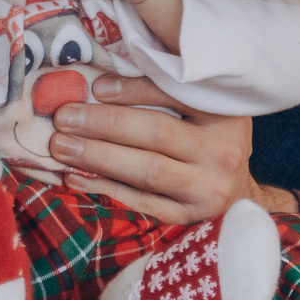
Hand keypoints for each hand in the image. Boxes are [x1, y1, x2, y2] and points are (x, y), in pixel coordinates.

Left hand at [46, 74, 295, 223]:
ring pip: (146, 171)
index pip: (174, 96)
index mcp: (224, 114)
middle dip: (103, 125)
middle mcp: (221, 152)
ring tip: (61, 147)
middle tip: (63, 118)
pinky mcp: (189, 216)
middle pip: (155, 133)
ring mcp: (206, 189)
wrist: (239, 192)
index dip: (132, 90)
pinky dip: (106, 189)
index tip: (95, 87)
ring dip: (98, 157)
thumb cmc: (211, 137)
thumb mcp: (203, 106)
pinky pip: (142, 202)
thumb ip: (165, 89)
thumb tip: (102, 83)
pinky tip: (76, 178)